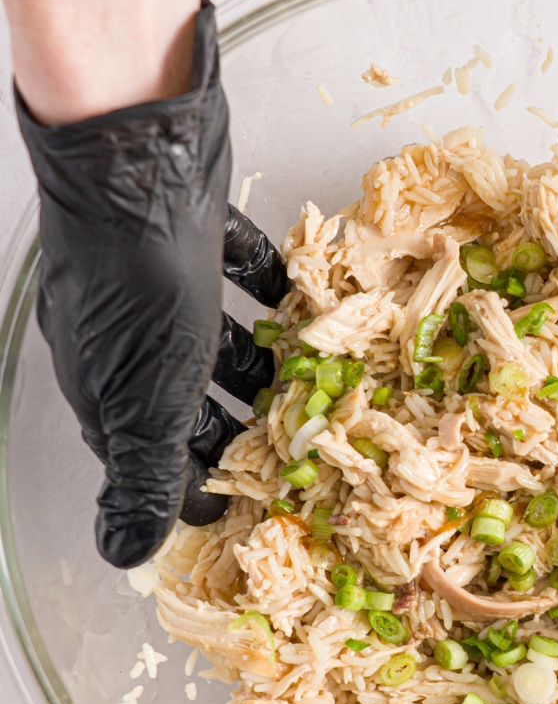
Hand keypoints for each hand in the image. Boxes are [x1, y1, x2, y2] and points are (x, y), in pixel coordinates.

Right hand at [16, 0, 286, 567]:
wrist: (129, 147)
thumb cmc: (137, 277)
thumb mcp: (146, 393)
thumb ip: (143, 473)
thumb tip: (121, 557)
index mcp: (108, 386)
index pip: (146, 455)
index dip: (189, 485)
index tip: (239, 507)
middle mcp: (126, 337)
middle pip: (182, 400)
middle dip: (231, 426)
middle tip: (286, 448)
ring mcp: (157, 280)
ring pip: (209, 339)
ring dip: (253, 362)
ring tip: (302, 380)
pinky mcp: (188, 229)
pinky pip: (231, 269)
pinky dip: (264, 287)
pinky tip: (298, 296)